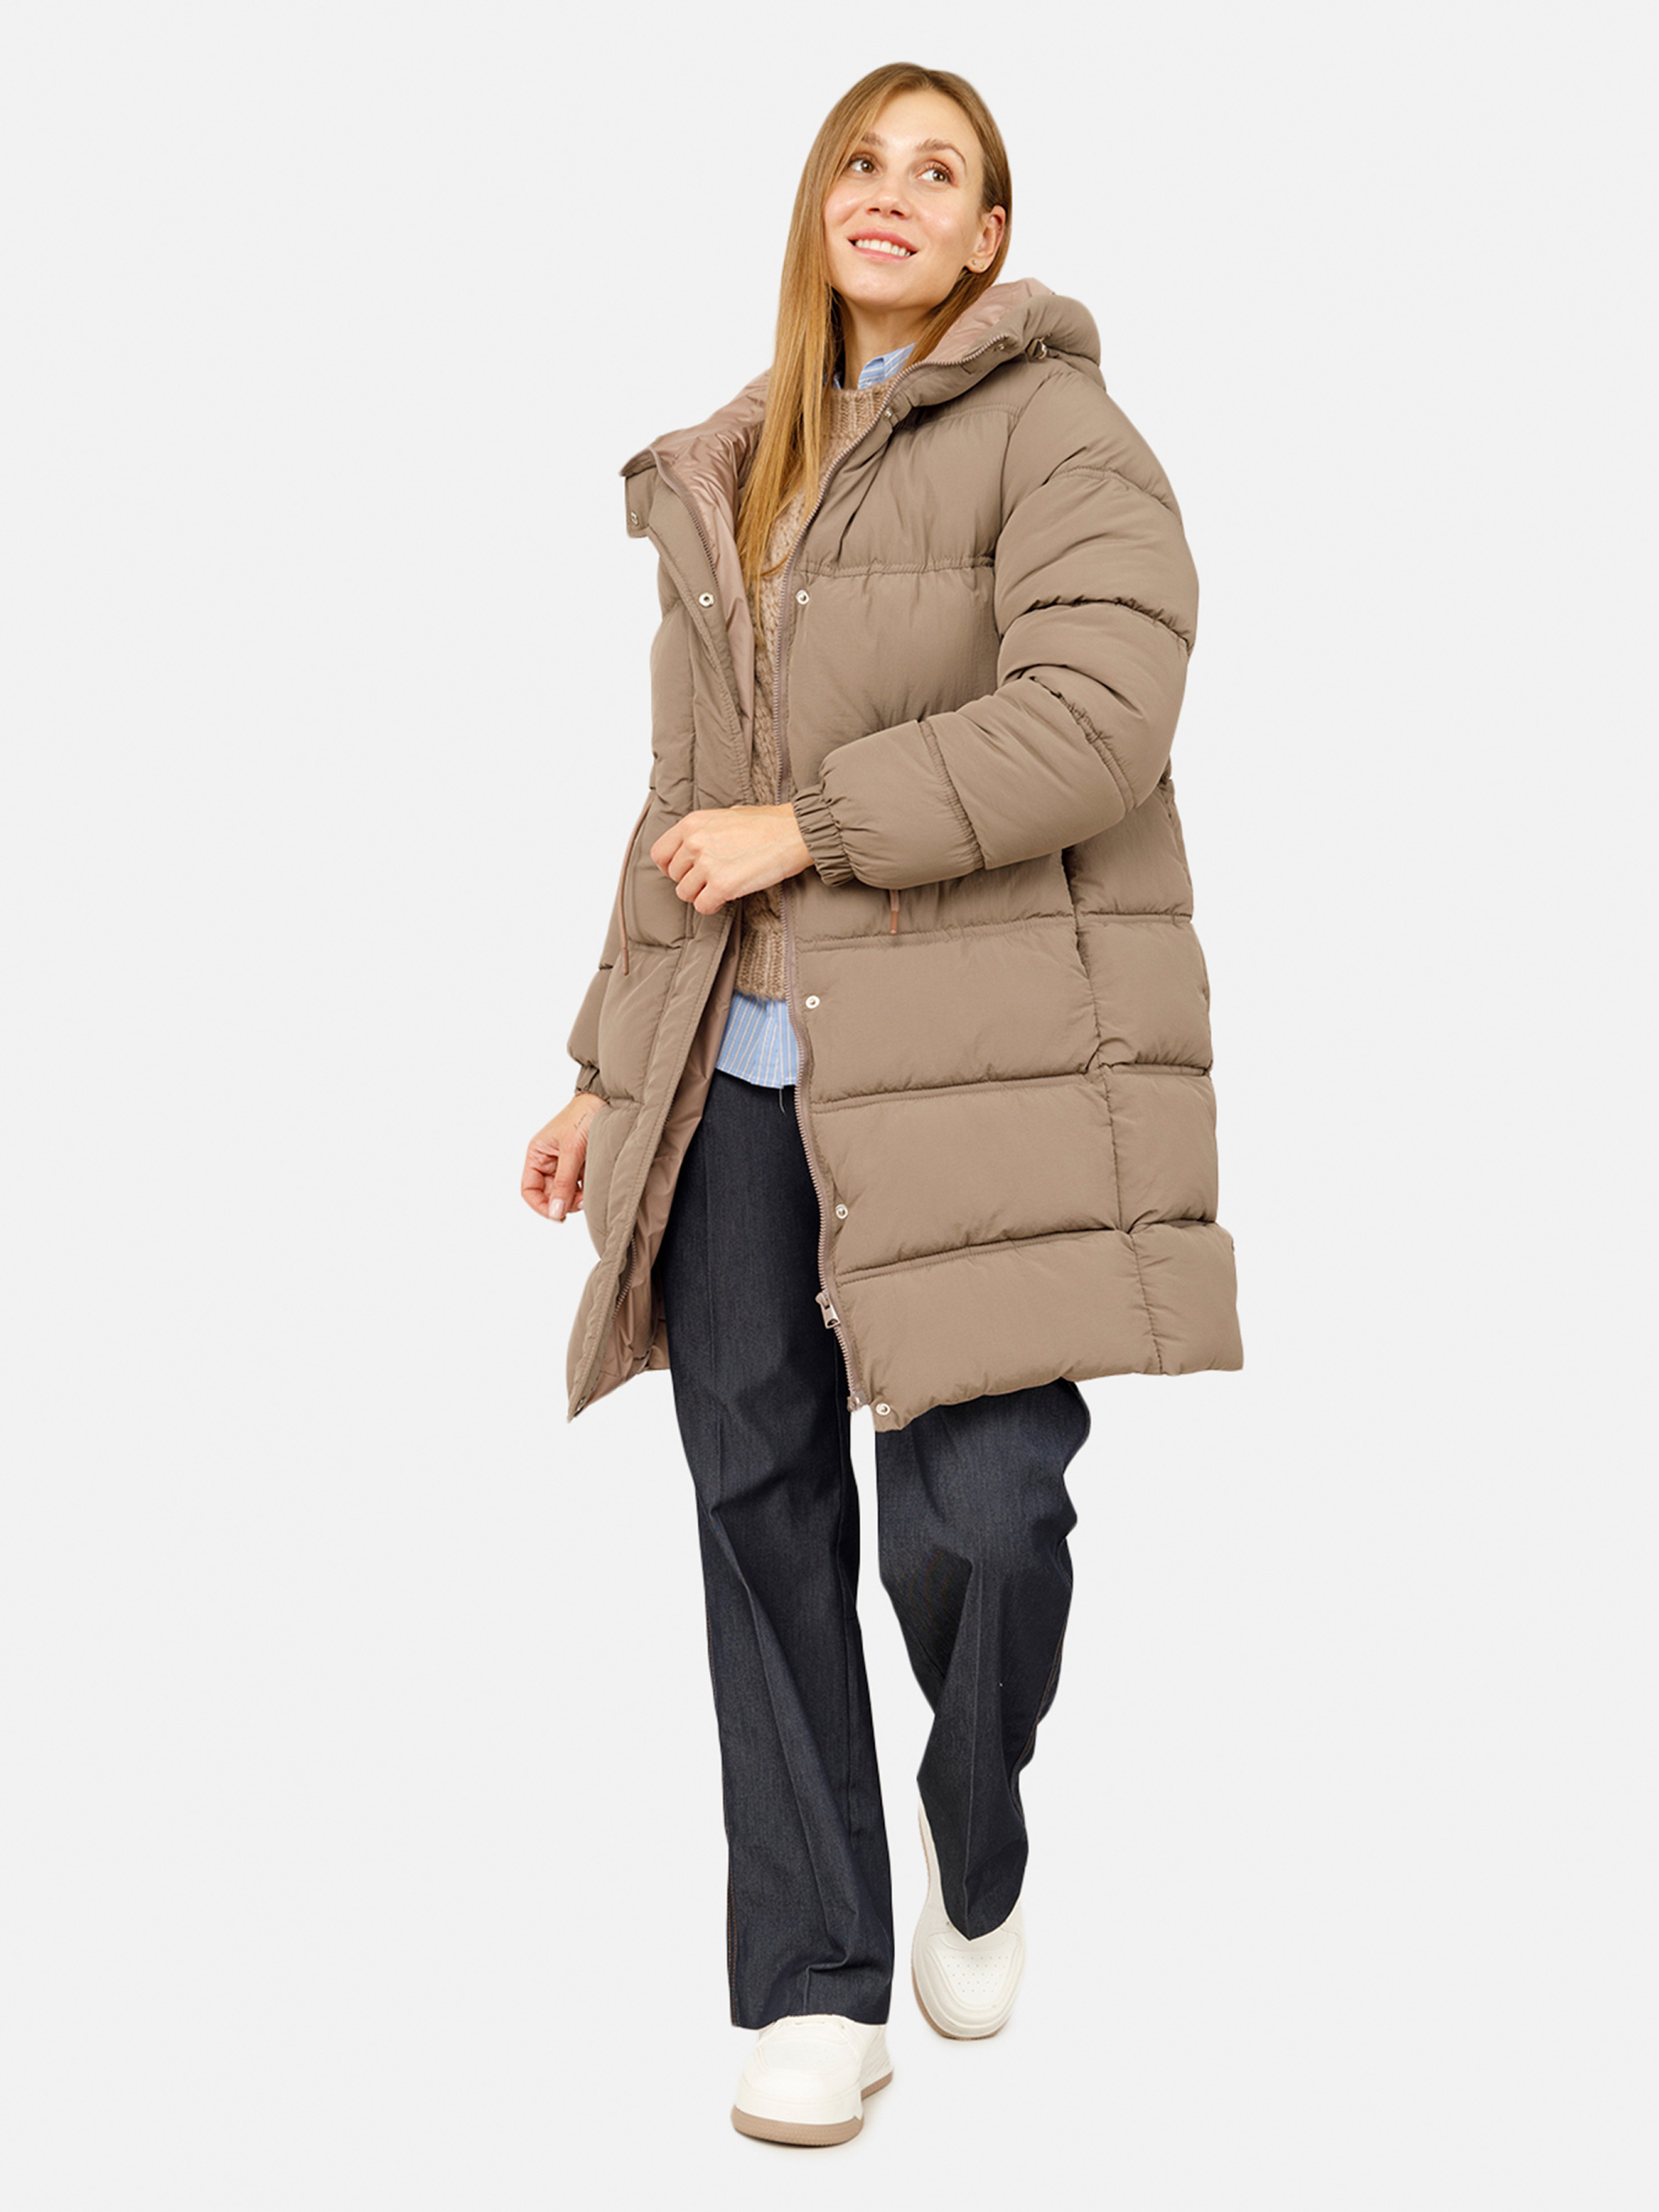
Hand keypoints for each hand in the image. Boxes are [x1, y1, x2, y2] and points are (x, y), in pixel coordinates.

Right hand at [522, 1091, 609, 1220]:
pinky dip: (586, 1189)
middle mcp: (548, 1161)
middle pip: (549, 1194)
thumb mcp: (572, 1152)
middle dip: (563, 1201)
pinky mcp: (582, 1165)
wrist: (607, 1100)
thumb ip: (563, 1183)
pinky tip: (595, 1184)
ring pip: (566, 1192)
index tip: (557, 1215)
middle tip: (581, 1202)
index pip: (529, 1190)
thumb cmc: (583, 1116)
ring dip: (577, 1197)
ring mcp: (565, 1164)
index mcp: (537, 1154)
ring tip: (590, 1191)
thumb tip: (554, 1212)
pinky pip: (580, 1186)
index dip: (540, 1205)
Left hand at [649, 803, 811, 914]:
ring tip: (721, 887)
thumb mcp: (727, 815)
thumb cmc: (769, 824)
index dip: (669, 867)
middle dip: (690, 881)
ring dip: (701, 894)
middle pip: (674, 876)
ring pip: (685, 894)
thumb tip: (697, 845)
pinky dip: (713, 906)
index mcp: (692, 824)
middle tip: (710, 879)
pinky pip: (702, 906)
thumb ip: (706, 830)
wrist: (794, 833)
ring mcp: (707, 864)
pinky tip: (726, 897)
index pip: (659, 853)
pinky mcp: (722, 885)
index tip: (682, 872)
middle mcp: (694, 842)